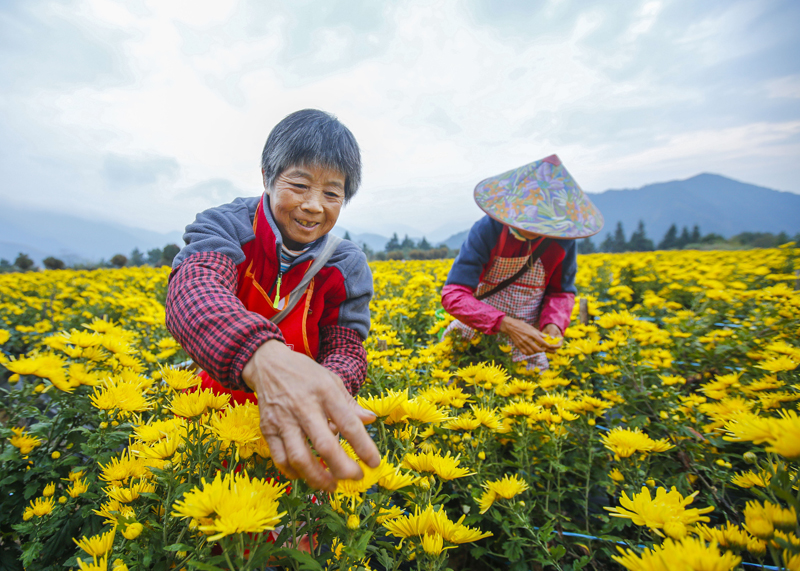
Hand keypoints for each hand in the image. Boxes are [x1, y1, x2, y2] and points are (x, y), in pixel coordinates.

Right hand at [242, 340, 379, 491]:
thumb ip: (350, 404)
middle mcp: (304, 407)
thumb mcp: (332, 380)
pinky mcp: (267, 429)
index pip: (348, 423)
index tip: (374, 463)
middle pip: (324, 445)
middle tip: (356, 477)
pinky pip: (280, 458)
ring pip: (299, 457)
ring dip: (317, 477)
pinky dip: (293, 472)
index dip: (363, 446)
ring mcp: (283, 419)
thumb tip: (371, 420)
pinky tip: (306, 475)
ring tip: (331, 486)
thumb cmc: (306, 374)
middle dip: (342, 467)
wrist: (268, 364)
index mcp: (326, 392)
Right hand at [498, 316, 559, 353]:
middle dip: (542, 350)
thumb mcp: (531, 327)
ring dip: (536, 352)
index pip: (542, 342)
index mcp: (531, 334)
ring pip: (532, 352)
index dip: (546, 345)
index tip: (548, 346)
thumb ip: (538, 333)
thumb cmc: (521, 325)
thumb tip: (545, 337)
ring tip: (537, 349)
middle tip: (543, 348)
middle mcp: (527, 339)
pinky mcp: (518, 346)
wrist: (510, 326)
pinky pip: (525, 352)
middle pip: (537, 349)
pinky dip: (529, 353)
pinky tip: (531, 350)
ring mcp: (522, 343)